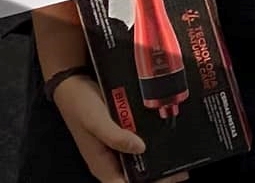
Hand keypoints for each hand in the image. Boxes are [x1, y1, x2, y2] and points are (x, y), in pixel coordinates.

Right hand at [49, 74, 180, 182]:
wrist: (73, 82)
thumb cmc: (80, 105)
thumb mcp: (95, 121)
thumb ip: (115, 136)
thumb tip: (140, 148)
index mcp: (102, 164)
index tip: (168, 180)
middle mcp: (111, 160)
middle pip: (137, 177)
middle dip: (158, 176)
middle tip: (181, 172)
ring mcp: (118, 148)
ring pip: (141, 162)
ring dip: (159, 162)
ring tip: (181, 159)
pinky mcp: (124, 135)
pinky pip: (141, 145)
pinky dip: (154, 145)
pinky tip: (169, 140)